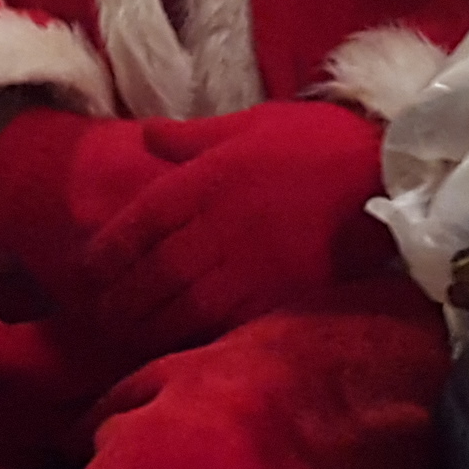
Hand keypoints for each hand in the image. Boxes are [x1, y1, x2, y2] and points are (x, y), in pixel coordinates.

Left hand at [0, 100, 399, 353]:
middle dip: (116, 296)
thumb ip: (191, 137)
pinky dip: (189, 337)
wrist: (382, 174)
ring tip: (122, 336)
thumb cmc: (316, 142)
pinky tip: (173, 345)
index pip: (135, 223)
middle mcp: (212, 227)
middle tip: (95, 314)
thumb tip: (146, 137)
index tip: (87, 269)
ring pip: (175, 304)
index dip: (105, 250)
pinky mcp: (271, 296)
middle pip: (147, 272)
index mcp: (202, 182)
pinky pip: (218, 323)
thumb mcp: (248, 123)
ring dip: (142, 323)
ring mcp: (241, 266)